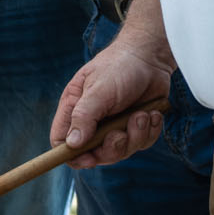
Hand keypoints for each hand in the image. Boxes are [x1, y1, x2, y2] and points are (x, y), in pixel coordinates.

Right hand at [51, 43, 170, 167]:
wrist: (151, 56)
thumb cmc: (119, 66)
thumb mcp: (98, 90)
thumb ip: (84, 117)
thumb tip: (71, 144)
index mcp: (75, 108)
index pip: (62, 141)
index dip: (72, 155)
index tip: (88, 158)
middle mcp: (93, 120)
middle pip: (95, 153)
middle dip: (112, 148)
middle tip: (121, 134)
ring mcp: (115, 125)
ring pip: (121, 151)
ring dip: (134, 136)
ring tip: (141, 115)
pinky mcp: (136, 126)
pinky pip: (142, 143)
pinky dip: (149, 131)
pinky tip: (152, 113)